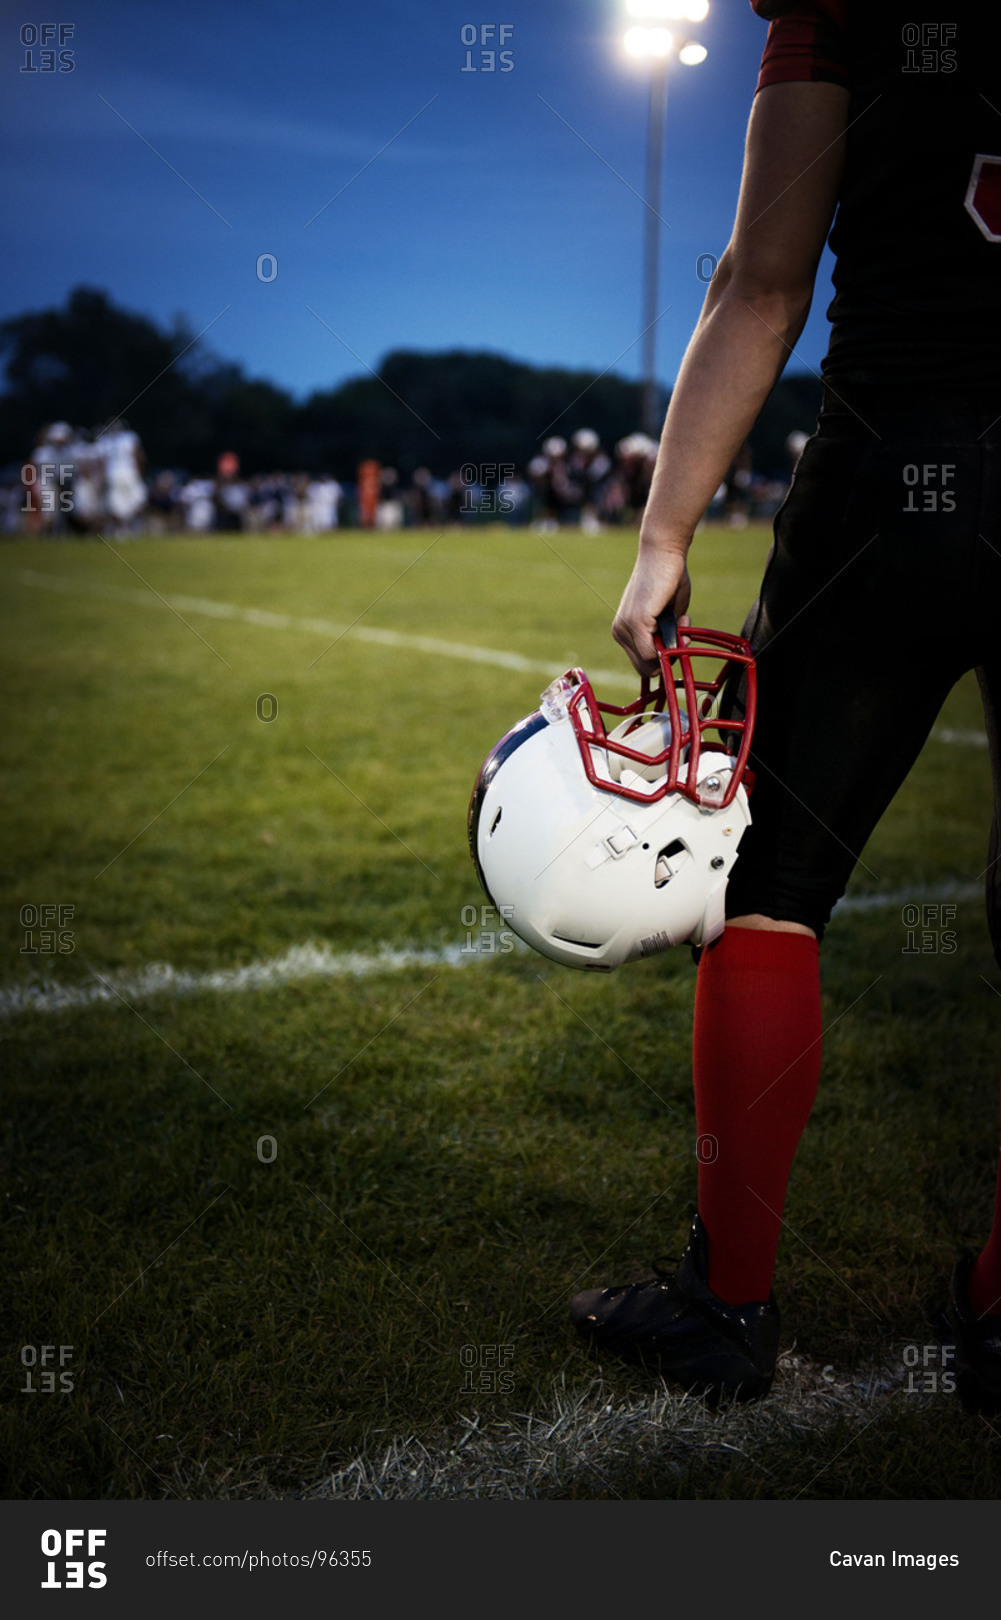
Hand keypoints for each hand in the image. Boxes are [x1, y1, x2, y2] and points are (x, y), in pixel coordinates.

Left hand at [611, 545, 691, 674]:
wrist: (663, 553)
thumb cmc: (668, 581)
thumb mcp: (667, 618)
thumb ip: (667, 637)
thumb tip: (672, 656)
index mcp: (624, 631)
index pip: (642, 664)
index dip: (664, 658)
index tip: (678, 636)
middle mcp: (620, 632)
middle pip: (645, 669)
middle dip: (668, 657)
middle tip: (683, 630)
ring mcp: (626, 628)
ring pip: (650, 663)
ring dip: (673, 648)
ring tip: (682, 620)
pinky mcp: (636, 622)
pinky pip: (653, 654)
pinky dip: (673, 643)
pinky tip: (681, 618)